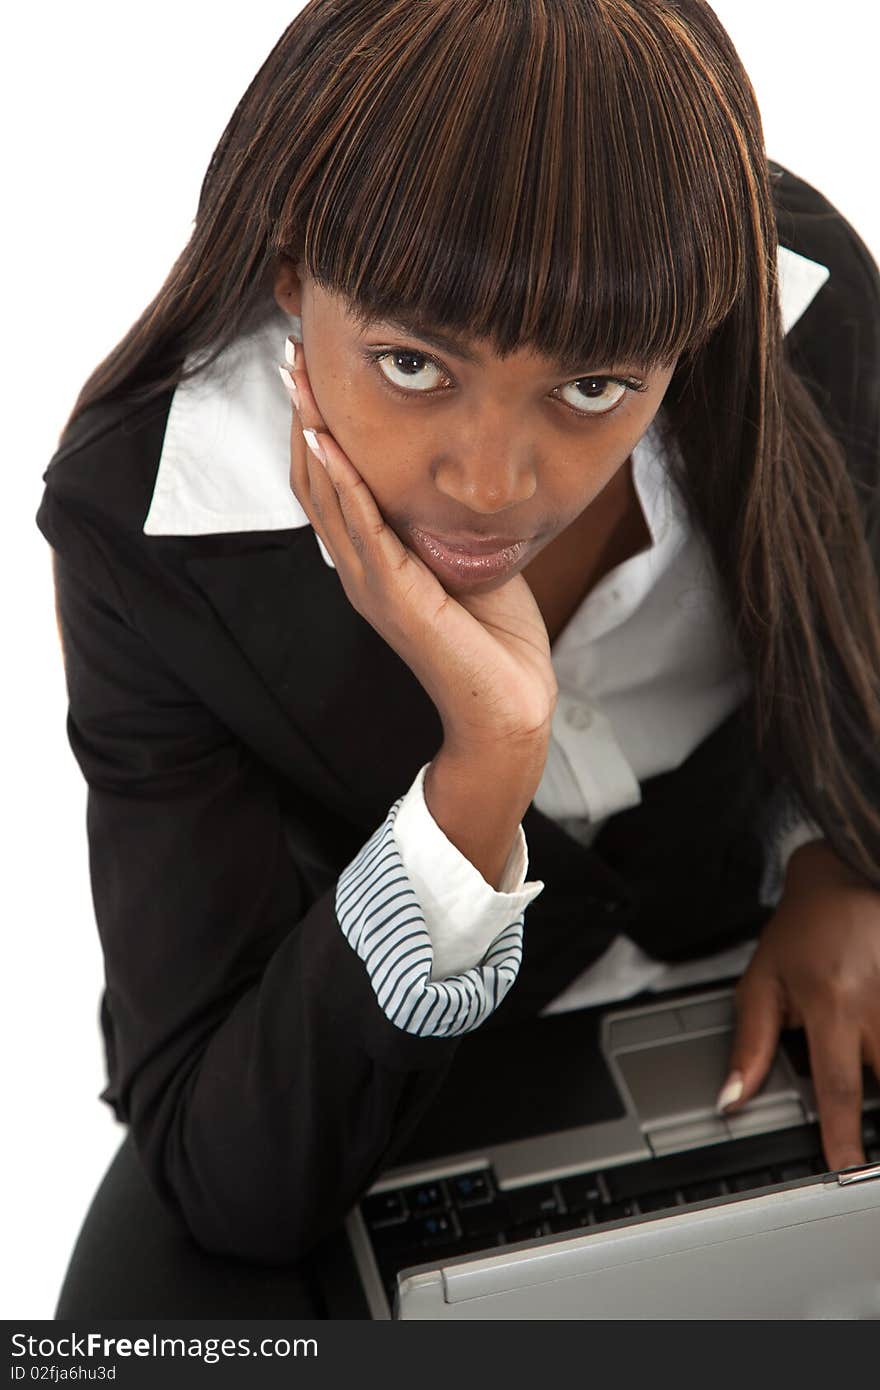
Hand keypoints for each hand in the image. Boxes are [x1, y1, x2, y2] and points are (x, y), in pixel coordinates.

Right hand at [279, 340, 557, 751]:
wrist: (507, 707)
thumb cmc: (494, 638)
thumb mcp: (463, 559)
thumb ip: (439, 521)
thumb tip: (446, 471)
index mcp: (372, 560)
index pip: (329, 482)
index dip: (315, 424)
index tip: (312, 367)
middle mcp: (358, 570)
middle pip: (312, 480)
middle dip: (301, 414)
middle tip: (291, 352)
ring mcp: (370, 585)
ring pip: (325, 497)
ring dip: (309, 435)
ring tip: (298, 379)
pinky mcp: (394, 599)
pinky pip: (362, 530)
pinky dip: (343, 484)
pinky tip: (328, 442)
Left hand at [719, 847, 879, 1170]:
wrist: (849, 874)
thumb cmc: (806, 926)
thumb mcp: (763, 980)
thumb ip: (749, 1043)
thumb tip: (731, 1097)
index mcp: (832, 1003)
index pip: (838, 1087)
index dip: (843, 1136)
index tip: (847, 1169)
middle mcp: (879, 1005)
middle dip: (876, 1112)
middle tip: (858, 1119)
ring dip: (879, 1071)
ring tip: (861, 1074)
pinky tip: (871, 1049)